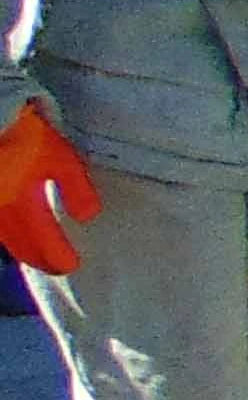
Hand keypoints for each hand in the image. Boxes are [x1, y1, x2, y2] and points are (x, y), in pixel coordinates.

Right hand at [0, 101, 99, 276]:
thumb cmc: (25, 133)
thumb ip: (74, 188)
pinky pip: (0, 225)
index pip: (43, 241)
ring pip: (5, 237)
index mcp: (20, 202)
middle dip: (38, 259)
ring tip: (35, 253)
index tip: (71, 265)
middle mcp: (0, 210)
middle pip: (20, 246)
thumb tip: (87, 217)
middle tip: (53, 266)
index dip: (58, 258)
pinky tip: (15, 229)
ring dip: (21, 247)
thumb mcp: (59, 156)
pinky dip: (8, 231)